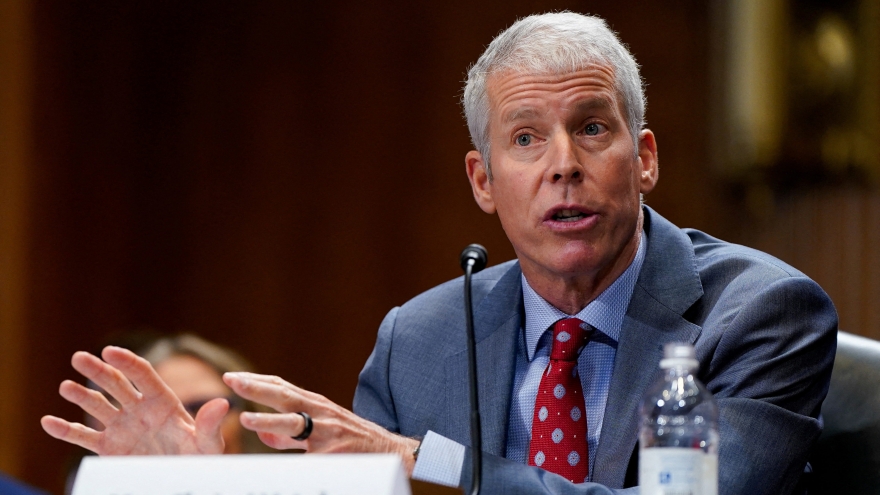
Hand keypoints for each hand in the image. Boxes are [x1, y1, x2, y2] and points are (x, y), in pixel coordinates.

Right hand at [41, 346, 226, 454]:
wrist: (181, 480)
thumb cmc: (198, 461)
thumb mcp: (206, 445)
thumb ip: (210, 425)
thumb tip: (222, 403)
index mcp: (163, 402)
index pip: (143, 375)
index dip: (126, 362)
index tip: (110, 350)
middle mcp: (139, 409)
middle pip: (115, 384)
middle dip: (98, 370)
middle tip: (79, 357)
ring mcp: (122, 427)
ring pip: (97, 406)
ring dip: (81, 395)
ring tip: (66, 386)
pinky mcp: (109, 448)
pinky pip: (84, 436)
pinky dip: (66, 429)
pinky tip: (49, 421)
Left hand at [223, 372, 418, 473]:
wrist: (390, 451)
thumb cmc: (351, 440)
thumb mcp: (321, 431)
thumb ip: (290, 436)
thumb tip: (263, 436)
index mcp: (315, 405)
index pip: (281, 387)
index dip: (256, 381)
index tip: (231, 376)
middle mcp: (321, 412)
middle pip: (285, 396)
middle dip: (256, 388)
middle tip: (231, 380)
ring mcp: (329, 432)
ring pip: (295, 424)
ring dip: (269, 421)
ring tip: (245, 420)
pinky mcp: (336, 452)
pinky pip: (309, 458)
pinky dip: (293, 458)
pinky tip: (275, 460)